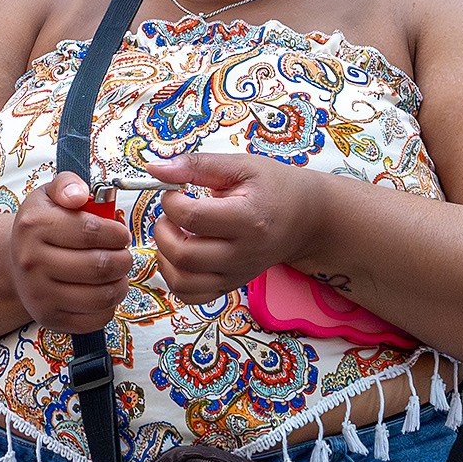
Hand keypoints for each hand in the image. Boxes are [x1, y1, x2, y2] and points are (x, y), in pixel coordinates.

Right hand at [9, 172, 133, 332]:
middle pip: (100, 266)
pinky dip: (109, 306)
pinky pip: (96, 319)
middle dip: (123, 259)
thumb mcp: (49, 195)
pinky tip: (103, 291)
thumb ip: (68, 184)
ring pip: (102, 296)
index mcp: (34, 226)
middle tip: (123, 254)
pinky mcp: (49, 319)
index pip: (91, 231)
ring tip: (117, 273)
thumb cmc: (42, 225)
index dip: (117, 233)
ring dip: (121, 283)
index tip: (121, 234)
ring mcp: (39, 294)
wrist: (16, 263)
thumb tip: (79, 195)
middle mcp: (32, 262)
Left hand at [144, 153, 319, 304]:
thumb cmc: (275, 188)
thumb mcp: (241, 166)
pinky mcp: (231, 285)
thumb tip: (155, 169)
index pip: (191, 217)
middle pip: (183, 254)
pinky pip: (192, 296)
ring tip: (174, 235)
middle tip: (171, 214)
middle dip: (163, 230)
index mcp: (247, 219)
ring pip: (182, 281)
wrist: (307, 219)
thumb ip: (197, 166)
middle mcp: (242, 253)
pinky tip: (180, 257)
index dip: (171, 201)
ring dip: (165, 257)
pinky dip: (176, 279)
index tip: (175, 191)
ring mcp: (236, 274)